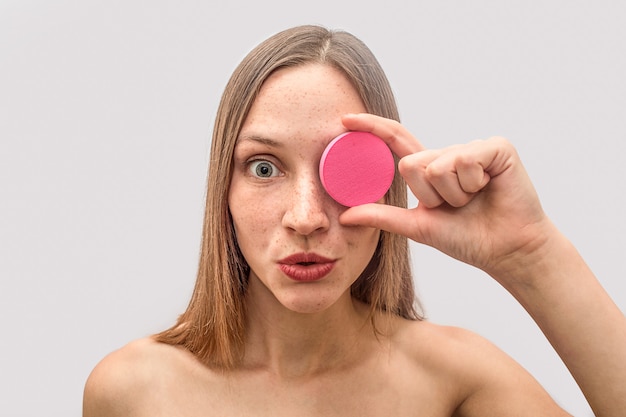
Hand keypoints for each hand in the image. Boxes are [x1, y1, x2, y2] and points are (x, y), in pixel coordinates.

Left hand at [339, 113, 552, 278]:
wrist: (505, 249)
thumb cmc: (466, 238)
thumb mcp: (418, 226)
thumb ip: (383, 217)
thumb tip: (345, 215)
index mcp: (430, 169)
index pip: (396, 142)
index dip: (372, 128)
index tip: (345, 120)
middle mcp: (448, 154)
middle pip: (413, 164)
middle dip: (431, 196)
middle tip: (455, 207)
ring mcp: (472, 148)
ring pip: (439, 165)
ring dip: (454, 194)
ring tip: (473, 201)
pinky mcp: (495, 147)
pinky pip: (466, 159)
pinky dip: (473, 182)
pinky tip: (489, 188)